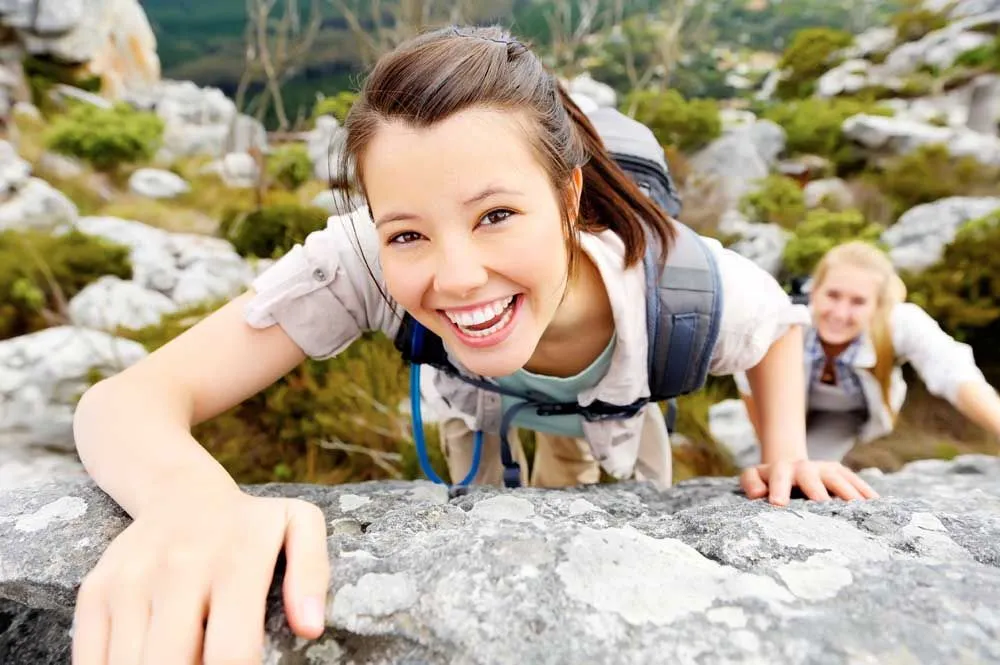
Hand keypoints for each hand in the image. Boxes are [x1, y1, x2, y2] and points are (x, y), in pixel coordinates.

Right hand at [72, 489, 328, 663]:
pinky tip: (147, 658)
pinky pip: (92, 661)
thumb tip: (311, 627)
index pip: (232, 653)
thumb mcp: (299, 526)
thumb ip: (312, 574)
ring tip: (185, 657)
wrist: (181, 492)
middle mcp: (178, 570)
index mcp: (235, 561)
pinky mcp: (94, 592)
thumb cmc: (251, 525)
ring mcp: (130, 581)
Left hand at [740, 459, 878, 505]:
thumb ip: (751, 483)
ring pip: (837, 477)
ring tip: (858, 509)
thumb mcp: (754, 477)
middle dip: (816, 489)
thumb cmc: (769, 480)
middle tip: (822, 505)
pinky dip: (866, 493)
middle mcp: (804, 467)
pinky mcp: (841, 472)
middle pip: (811, 475)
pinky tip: (879, 506)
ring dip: (847, 492)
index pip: (778, 476)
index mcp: (780, 470)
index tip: (778, 504)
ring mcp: (825, 468)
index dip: (778, 488)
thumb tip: (758, 493)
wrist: (790, 465)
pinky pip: (856, 482)